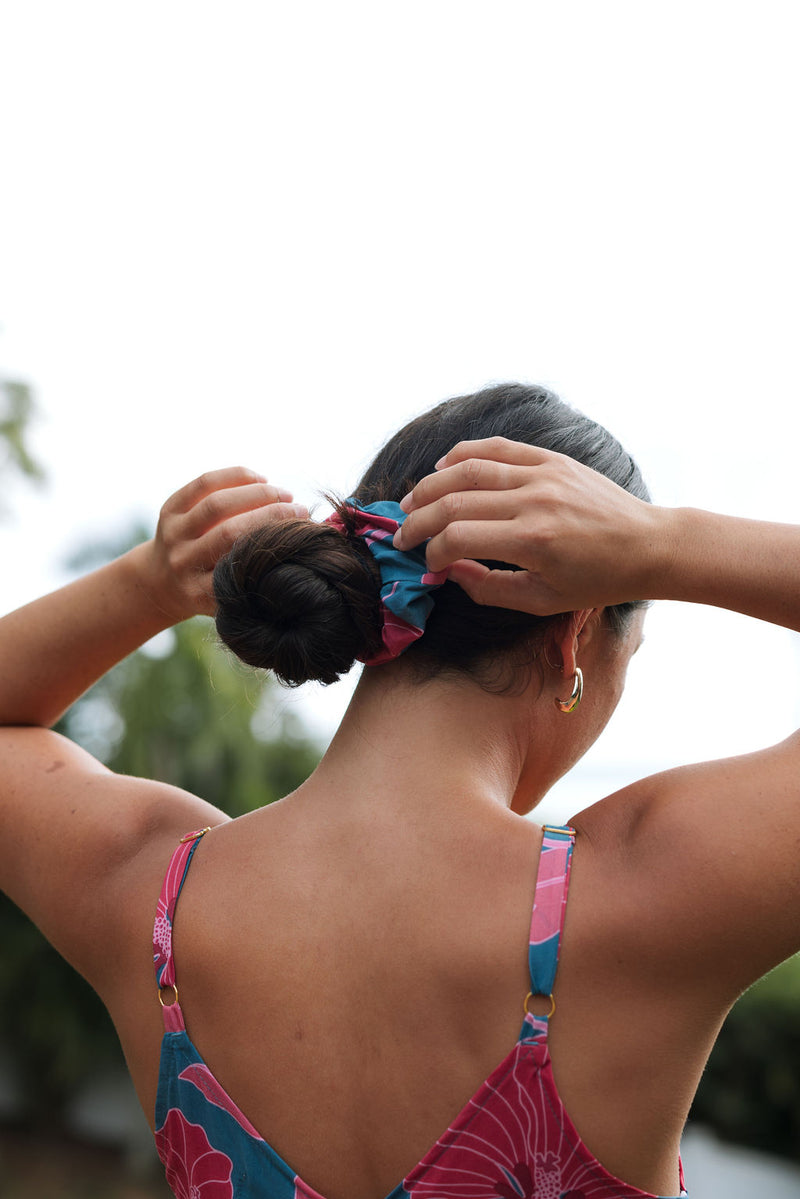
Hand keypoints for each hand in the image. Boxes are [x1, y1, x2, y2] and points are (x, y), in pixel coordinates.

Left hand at [137, 467, 308, 620]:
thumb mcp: (230, 598)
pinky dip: (236, 477)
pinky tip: (260, 480)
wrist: (161, 581)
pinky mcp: (169, 510)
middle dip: (271, 517)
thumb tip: (308, 553)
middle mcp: (182, 562)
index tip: (304, 541)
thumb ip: (258, 583)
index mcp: (199, 591)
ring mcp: (173, 534)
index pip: (240, 569)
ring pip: (217, 504)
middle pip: (229, 533)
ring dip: (258, 494)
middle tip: (301, 511)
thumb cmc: (212, 590)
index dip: (274, 552)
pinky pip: (204, 483)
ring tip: (285, 495)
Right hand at [393, 437, 665, 614]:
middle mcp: (533, 501)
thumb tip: (448, 572)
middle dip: (418, 520)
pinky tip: (443, 468)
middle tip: (402, 535)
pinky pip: (496, 448)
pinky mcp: (551, 459)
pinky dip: (463, 455)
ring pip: (467, 469)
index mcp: (533, 542)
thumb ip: (488, 589)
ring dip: (430, 486)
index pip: (457, 539)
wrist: (648, 545)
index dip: (432, 554)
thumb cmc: (597, 581)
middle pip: (453, 502)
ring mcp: (542, 474)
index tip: (429, 568)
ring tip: (411, 503)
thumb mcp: (542, 600)